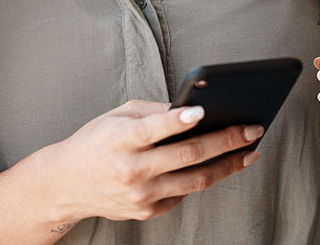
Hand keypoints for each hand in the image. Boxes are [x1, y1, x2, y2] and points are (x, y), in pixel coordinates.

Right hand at [31, 99, 262, 226]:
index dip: (178, 120)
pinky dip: (204, 177)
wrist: (66, 184)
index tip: (203, 110)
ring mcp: (141, 195)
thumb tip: (195, 108)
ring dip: (228, 165)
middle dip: (226, 141)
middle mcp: (131, 170)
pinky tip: (221, 165)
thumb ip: (154, 112)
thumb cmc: (97, 141)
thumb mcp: (118, 115)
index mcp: (121, 139)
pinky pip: (184, 193)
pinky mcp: (147, 211)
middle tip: (253, 129)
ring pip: (196, 180)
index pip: (153, 129)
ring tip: (250, 151)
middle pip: (187, 155)